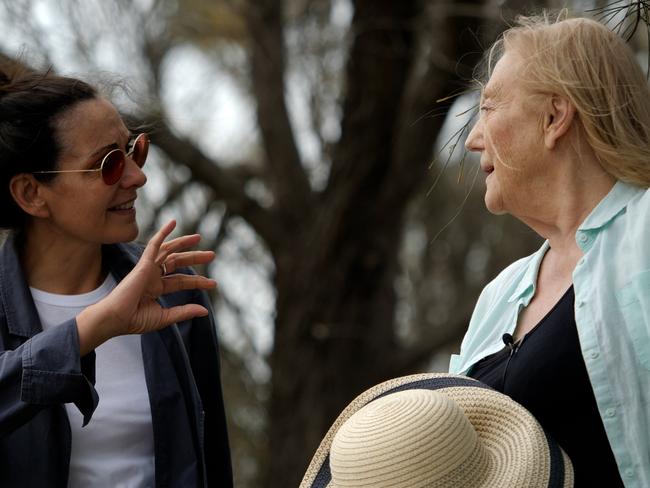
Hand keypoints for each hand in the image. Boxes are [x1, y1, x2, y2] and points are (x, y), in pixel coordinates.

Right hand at [76, 220, 216, 354]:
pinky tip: (173, 222)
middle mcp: (153, 276)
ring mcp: (147, 269)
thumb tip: (205, 311)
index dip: (198, 281)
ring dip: (184, 243)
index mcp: (157, 288)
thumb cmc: (135, 320)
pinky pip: (154, 244)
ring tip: (199, 237)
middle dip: (195, 257)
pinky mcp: (143, 263)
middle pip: (178, 262)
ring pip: (169, 251)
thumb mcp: (166, 317)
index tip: (213, 283)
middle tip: (212, 255)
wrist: (116, 319)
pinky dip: (163, 233)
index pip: (181, 280)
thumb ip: (184, 312)